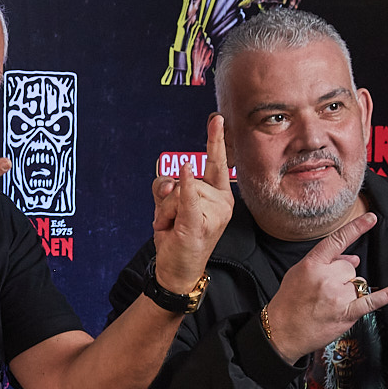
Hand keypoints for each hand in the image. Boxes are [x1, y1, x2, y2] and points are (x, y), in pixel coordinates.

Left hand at [149, 114, 233, 293]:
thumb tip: (170, 183)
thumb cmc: (177, 235)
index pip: (217, 163)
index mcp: (219, 194)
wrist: (175, 269)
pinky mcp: (198, 222)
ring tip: (172, 226)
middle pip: (184, 178)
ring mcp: (213, 213)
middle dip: (167, 199)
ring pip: (177, 190)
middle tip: (171, 221)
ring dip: (165, 210)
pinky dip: (185, 185)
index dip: (215, 140)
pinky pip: (189, 198)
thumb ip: (167, 186)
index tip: (216, 120)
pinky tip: (187, 168)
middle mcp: (222, 201)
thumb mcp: (170, 205)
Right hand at [263, 212, 387, 362]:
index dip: (356, 228)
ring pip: (358, 283)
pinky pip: (371, 300)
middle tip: (326, 290)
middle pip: (350, 266)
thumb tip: (354, 258)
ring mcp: (337, 296)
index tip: (371, 218)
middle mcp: (325, 278)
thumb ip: (324, 263)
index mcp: (311, 265)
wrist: (281, 332)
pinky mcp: (346, 313)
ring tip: (330, 303)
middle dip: (342, 276)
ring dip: (349, 291)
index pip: (337, 241)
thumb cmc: (288, 302)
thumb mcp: (298, 274)